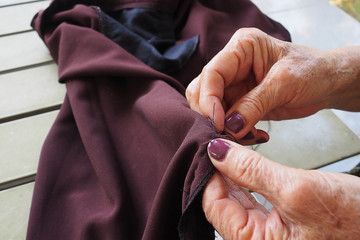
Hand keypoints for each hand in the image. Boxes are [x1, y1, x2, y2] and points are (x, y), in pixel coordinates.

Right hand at [186, 28, 359, 138]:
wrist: (328, 83)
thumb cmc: (313, 71)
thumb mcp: (285, 83)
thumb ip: (255, 104)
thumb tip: (229, 127)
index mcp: (241, 47)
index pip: (212, 73)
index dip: (209, 99)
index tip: (219, 123)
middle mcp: (232, 64)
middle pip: (203, 91)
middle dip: (212, 115)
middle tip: (227, 135)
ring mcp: (233, 84)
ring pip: (211, 109)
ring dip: (224, 128)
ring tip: (247, 137)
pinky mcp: (238, 102)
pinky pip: (225, 121)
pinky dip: (235, 133)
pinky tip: (254, 136)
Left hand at [202, 139, 359, 238]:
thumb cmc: (354, 221)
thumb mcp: (295, 188)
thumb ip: (251, 170)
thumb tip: (218, 152)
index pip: (214, 205)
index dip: (210, 173)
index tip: (210, 146)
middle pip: (223, 203)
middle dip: (220, 172)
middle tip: (218, 143)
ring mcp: (268, 235)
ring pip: (236, 200)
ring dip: (232, 175)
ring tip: (229, 150)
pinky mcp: (279, 225)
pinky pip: (253, 202)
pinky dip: (247, 181)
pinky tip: (244, 165)